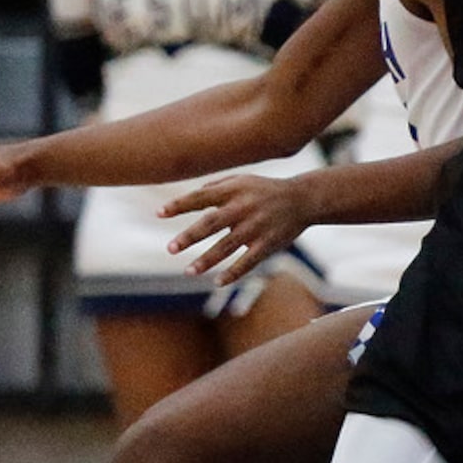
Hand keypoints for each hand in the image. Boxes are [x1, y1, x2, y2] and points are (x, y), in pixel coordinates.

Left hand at [159, 170, 313, 284]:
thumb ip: (215, 186)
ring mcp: (256, 227)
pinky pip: (247, 262)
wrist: (303, 199)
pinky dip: (233, 273)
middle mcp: (243, 208)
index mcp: (233, 190)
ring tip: (189, 271)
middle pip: (211, 223)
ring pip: (227, 246)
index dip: (179, 205)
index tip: (158, 213)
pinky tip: (217, 282)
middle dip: (189, 236)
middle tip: (170, 248)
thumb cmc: (265, 189)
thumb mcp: (242, 180)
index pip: (200, 197)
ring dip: (207, 260)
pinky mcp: (268, 244)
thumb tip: (189, 196)